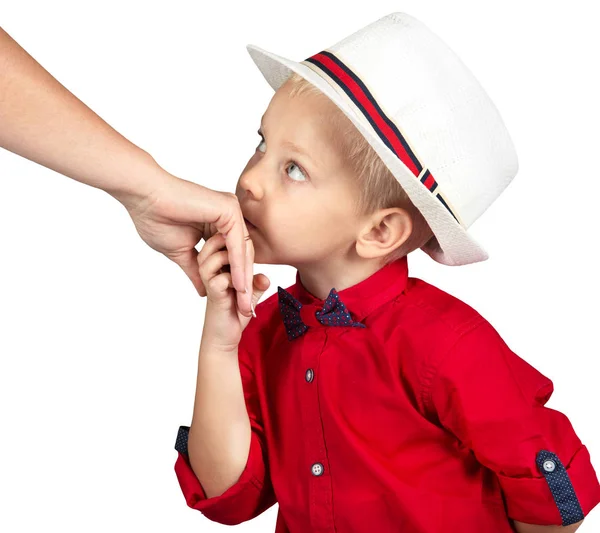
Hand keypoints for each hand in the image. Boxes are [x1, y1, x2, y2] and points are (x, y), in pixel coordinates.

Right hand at [120, 171, 253, 316]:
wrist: (144, 197)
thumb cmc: (156, 219)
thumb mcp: (181, 253)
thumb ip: (195, 269)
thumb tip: (203, 290)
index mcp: (219, 223)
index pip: (232, 257)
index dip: (235, 282)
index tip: (237, 306)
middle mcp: (229, 216)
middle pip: (242, 256)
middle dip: (245, 285)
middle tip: (248, 310)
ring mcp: (231, 211)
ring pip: (242, 252)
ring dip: (244, 279)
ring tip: (246, 304)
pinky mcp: (229, 210)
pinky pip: (236, 243)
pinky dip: (238, 266)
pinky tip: (240, 285)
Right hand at [197, 232, 269, 349]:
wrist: (224, 337)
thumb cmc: (234, 313)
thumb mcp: (250, 294)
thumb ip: (257, 283)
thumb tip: (264, 278)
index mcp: (216, 263)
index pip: (224, 238)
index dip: (240, 240)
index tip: (253, 252)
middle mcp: (208, 268)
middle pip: (215, 241)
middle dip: (236, 246)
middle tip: (251, 259)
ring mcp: (208, 279)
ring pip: (216, 256)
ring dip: (235, 262)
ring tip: (245, 275)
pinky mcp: (212, 292)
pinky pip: (223, 278)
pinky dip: (238, 281)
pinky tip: (245, 291)